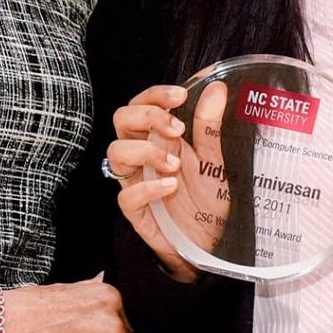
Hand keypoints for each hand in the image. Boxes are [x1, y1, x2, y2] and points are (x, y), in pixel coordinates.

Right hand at [109, 83, 229, 281]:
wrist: (210, 243)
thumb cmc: (207, 199)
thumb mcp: (214, 160)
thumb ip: (210, 127)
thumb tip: (217, 88)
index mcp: (159, 137)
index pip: (142, 104)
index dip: (155, 95)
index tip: (179, 95)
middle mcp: (143, 156)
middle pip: (121, 120)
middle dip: (147, 116)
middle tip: (177, 129)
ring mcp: (137, 182)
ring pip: (115, 153)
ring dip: (145, 151)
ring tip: (175, 164)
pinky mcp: (137, 212)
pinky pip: (126, 196)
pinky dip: (147, 188)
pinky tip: (170, 186)